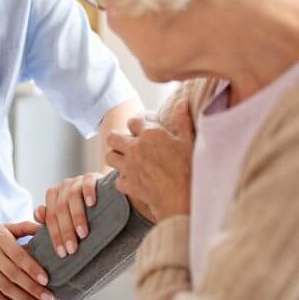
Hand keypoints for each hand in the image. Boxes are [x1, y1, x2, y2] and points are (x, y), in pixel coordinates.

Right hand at [0, 222, 54, 299]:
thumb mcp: (4, 228)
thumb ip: (25, 228)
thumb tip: (45, 229)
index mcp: (0, 238)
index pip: (18, 255)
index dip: (33, 268)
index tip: (46, 280)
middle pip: (13, 274)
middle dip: (33, 288)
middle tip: (49, 298)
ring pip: (4, 287)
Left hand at [34, 172, 103, 257]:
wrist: (106, 193)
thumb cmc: (84, 209)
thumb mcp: (67, 215)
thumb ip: (51, 217)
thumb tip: (39, 214)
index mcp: (54, 196)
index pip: (50, 217)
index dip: (55, 236)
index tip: (62, 253)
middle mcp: (63, 187)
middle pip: (60, 209)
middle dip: (66, 231)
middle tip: (72, 249)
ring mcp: (77, 181)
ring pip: (72, 197)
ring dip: (77, 216)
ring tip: (83, 233)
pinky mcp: (92, 176)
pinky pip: (88, 182)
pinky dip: (88, 192)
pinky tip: (91, 204)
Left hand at [106, 98, 194, 221]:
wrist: (183, 199)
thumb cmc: (189, 168)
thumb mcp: (188, 140)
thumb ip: (182, 119)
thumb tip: (182, 101)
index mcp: (150, 134)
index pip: (134, 120)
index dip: (139, 124)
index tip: (145, 129)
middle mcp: (135, 148)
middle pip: (113, 137)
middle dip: (119, 138)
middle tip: (129, 143)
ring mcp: (129, 167)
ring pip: (109, 156)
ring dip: (117, 157)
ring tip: (127, 159)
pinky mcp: (128, 185)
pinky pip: (117, 180)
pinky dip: (124, 180)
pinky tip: (133, 179)